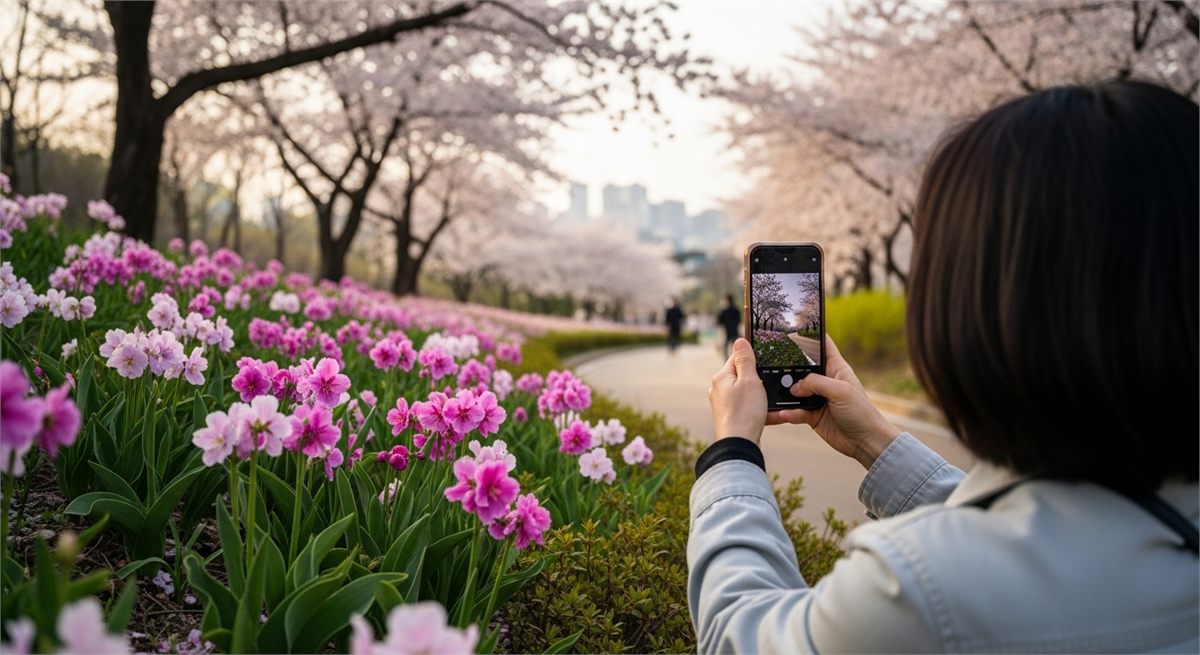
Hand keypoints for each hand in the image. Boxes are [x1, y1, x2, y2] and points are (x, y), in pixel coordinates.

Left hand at [708, 338, 767, 444]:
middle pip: (743, 376)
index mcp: (721, 377)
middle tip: (769, 384)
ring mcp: (724, 405)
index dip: (754, 359)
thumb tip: (739, 340)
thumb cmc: (744, 412)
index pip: (737, 358)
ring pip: (747, 393)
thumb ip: (745, 360)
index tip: (766, 362)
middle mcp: (719, 390)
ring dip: (761, 396)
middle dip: (758, 379)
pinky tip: (769, 415)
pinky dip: (759, 410)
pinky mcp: (731, 417)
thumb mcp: (749, 380)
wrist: (739, 445)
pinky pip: (748, 408)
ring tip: (769, 402)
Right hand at [766, 335, 900, 469]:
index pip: (822, 345)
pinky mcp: (812, 415)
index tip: (792, 326)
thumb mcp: (840, 391)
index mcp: (836, 368)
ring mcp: (817, 398)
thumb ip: (816, 383)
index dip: (810, 334)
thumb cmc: (861, 412)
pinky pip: (795, 410)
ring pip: (794, 390)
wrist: (866, 442)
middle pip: (802, 368)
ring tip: (773, 393)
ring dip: (784, 393)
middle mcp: (825, 381)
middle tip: (769, 363)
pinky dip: (789, 412)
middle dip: (787, 367)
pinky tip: (784, 414)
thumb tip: (794, 386)